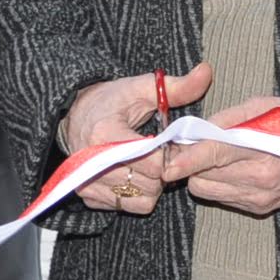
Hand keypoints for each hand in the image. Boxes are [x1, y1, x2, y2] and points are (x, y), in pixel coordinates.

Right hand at [60, 61, 210, 216]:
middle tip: (160, 153)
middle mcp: (93, 164)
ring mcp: (89, 184)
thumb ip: (177, 86)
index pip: (152, 162)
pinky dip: (137, 195)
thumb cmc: (109, 101)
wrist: (74, 116)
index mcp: (105, 135)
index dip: (168, 154)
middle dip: (163, 170)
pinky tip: (135, 175)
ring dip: (153, 185)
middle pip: (150, 183)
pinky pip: (128, 207)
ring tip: (148, 164)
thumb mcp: (141, 88)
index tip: (167, 143)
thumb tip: (206, 72)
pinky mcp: (89, 197)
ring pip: (143, 199)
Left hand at [156, 94, 279, 215]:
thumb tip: (200, 128)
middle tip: (196, 146)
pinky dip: (219, 183)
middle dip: (192, 162)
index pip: (215, 155)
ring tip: (218, 156)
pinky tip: (235, 169)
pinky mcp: (259, 208)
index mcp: (263, 149)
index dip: (188, 160)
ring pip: (207, 190)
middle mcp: (260, 179)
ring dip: (203, 174)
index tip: (168, 165)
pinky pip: (222, 197)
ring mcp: (259, 197)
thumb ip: (230, 117)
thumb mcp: (267, 106)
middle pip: (202, 177)